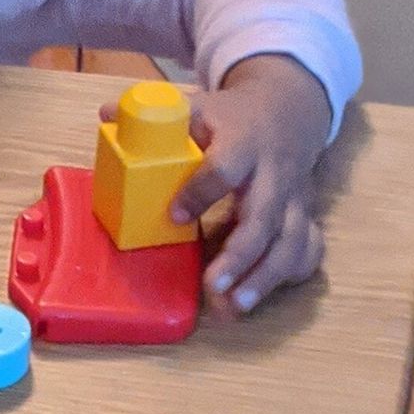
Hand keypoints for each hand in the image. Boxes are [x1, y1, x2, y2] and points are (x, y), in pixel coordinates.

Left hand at [155, 56, 332, 314]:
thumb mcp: (200, 106)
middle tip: (214, 287)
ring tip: (234, 307)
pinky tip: (260, 295)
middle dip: (241, 255)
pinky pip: (307, 248)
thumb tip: (106, 115)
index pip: (225, 168)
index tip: (175, 216)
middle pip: (264, 217)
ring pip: (290, 241)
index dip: (201, 192)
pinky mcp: (303, 215)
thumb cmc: (232, 116)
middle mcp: (273, 173)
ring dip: (264, 277)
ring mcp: (293, 197)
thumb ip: (158, 115)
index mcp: (242, 142)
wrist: (288, 107)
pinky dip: (291, 274)